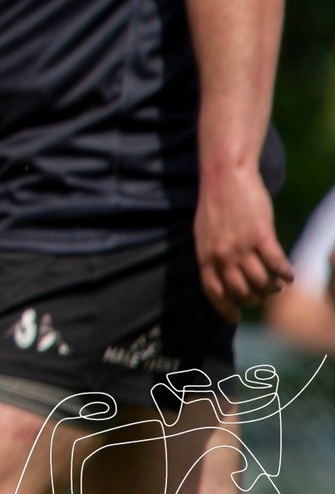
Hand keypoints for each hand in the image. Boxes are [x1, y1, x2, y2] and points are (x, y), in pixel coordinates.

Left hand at [194, 165, 290, 321]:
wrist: (224, 176)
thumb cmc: (215, 204)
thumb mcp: (203, 233)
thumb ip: (211, 255)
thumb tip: (222, 277)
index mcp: (205, 255)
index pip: (213, 291)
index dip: (225, 308)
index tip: (236, 318)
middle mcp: (222, 255)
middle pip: (241, 291)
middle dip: (255, 299)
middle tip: (265, 295)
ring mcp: (241, 246)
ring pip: (261, 281)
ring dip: (273, 288)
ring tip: (278, 285)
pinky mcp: (261, 235)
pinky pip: (276, 264)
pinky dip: (286, 274)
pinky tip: (290, 275)